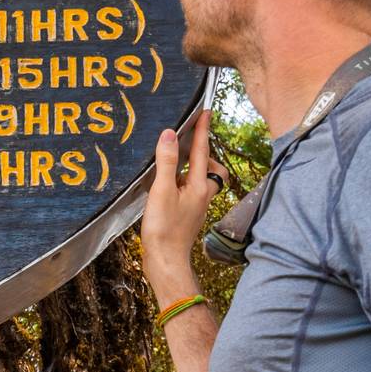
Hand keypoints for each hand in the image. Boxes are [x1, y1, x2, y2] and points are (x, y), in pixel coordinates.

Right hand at [140, 109, 220, 300]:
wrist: (166, 261)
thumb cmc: (164, 229)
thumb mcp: (161, 192)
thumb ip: (165, 162)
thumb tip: (168, 135)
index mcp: (200, 185)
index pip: (202, 150)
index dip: (202, 129)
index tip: (205, 110)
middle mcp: (203, 193)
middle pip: (209, 163)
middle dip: (200, 149)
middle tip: (186, 138)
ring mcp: (197, 203)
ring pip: (201, 176)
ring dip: (192, 164)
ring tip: (174, 160)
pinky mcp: (189, 212)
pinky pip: (191, 187)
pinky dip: (183, 178)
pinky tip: (168, 183)